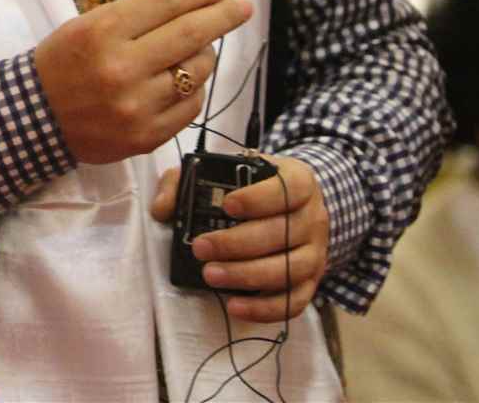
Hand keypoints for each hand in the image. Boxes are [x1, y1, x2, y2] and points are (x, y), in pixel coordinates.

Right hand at [34, 0, 252, 163]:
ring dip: (205, 55)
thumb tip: (192, 7)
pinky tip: (183, 80)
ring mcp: (137, 106)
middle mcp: (122, 68)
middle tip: (242, 5)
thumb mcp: (86, 26)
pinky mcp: (146, 136)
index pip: (167, 1)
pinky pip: (191, 106)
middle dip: (224, 15)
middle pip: (192, 34)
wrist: (34, 119)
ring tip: (197, 49)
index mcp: (103, 31)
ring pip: (197, 72)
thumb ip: (135, 18)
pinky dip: (193, 88)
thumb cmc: (61, 63)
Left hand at [150, 154, 329, 322]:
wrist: (296, 207)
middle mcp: (313, 218)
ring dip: (247, 276)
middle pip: (281, 234)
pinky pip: (294, 302)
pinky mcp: (311, 282)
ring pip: (289, 270)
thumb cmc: (254, 187)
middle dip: (237, 244)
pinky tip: (234, 306)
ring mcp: (317, 253)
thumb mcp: (226, 170)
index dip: (258, 199)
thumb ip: (186, 181)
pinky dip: (265, 308)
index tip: (226, 205)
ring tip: (210, 275)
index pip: (288, 189)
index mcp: (298, 182)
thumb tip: (162, 209)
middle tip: (201, 248)